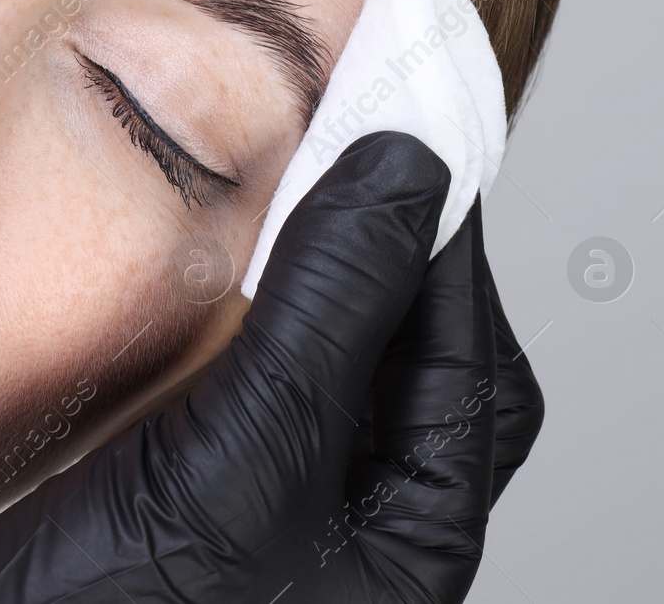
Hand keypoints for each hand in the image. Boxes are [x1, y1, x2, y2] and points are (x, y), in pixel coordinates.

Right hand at [0, 130, 543, 602]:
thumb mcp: (242, 462)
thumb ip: (331, 311)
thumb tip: (407, 165)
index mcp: (406, 545)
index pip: (465, 359)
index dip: (444, 232)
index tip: (415, 117)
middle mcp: (356, 536)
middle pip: (408, 359)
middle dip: (385, 246)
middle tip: (351, 137)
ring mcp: (277, 519)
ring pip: (327, 363)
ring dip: (317, 267)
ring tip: (290, 182)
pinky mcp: (198, 499)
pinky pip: (254, 381)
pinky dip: (249, 306)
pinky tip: (212, 267)